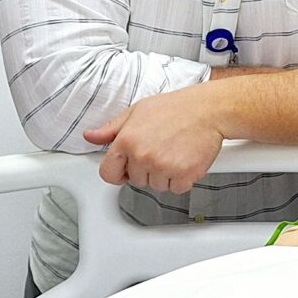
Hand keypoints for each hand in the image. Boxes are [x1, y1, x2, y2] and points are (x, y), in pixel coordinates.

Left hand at [85, 86, 227, 195]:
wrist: (207, 110)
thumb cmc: (174, 108)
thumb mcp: (136, 111)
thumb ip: (110, 129)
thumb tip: (90, 137)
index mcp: (126, 140)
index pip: (107, 173)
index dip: (117, 172)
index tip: (126, 168)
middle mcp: (143, 155)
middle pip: (136, 181)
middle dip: (146, 169)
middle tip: (159, 149)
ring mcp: (163, 167)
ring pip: (156, 186)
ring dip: (164, 175)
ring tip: (173, 152)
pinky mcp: (183, 175)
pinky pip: (176, 189)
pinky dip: (182, 179)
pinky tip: (184, 160)